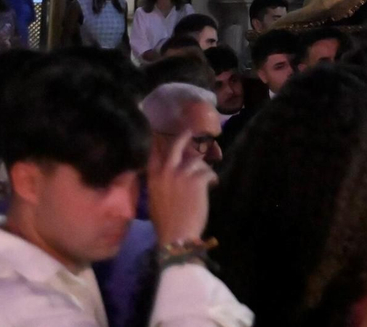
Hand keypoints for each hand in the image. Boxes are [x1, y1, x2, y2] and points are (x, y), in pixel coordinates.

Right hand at [147, 131, 213, 245]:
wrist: (177, 235)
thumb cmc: (165, 223)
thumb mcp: (155, 200)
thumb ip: (160, 183)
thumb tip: (169, 174)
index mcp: (153, 178)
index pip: (154, 154)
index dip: (159, 142)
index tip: (162, 134)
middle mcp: (167, 171)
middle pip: (176, 146)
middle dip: (184, 136)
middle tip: (190, 131)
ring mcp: (182, 174)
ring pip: (197, 161)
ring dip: (203, 169)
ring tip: (206, 179)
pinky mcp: (198, 179)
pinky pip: (208, 172)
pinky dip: (212, 178)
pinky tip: (213, 185)